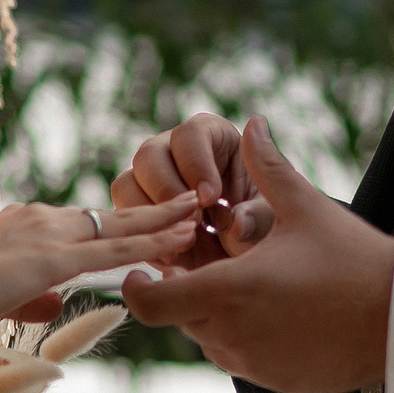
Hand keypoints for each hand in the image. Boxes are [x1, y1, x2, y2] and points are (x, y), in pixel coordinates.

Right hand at [0, 194, 199, 331]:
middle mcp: (42, 220)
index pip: (82, 223)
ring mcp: (50, 235)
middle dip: (152, 209)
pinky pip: (115, 249)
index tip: (145, 219)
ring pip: (121, 225)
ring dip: (163, 220)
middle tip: (189, 200)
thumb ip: (31, 298)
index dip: (118, 223)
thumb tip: (55, 304)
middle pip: (109, 214)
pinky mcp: (55, 258)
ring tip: (199, 211)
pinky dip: (151, 242)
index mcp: (24, 224)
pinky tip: (179, 239)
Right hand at [110, 113, 274, 267]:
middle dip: (167, 190)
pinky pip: (122, 219)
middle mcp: (171, 152)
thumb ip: (260, 218)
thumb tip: (240, 223)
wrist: (244, 256)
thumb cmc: (261, 223)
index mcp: (209, 136)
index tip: (212, 197)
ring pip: (126, 185)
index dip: (196, 163)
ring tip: (181, 244)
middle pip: (149, 154)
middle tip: (192, 223)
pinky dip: (143, 238)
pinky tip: (171, 257)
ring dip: (149, 215)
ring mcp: (148, 182)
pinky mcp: (136, 214)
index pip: (190, 134)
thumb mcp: (271, 219)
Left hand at [120, 117, 393, 392]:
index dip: (141, 286)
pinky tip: (279, 311)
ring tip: (254, 283)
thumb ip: (269, 166)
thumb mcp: (306, 207)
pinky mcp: (272, 379)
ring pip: (207, 337)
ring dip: (215, 313)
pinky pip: (240, 357)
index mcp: (228, 289)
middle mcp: (230, 333)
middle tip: (214, 262)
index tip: (152, 268)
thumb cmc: (353, 260)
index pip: (150, 302)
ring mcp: (251, 361)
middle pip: (178, 316)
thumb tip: (253, 123)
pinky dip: (245, 336)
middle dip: (186, 290)